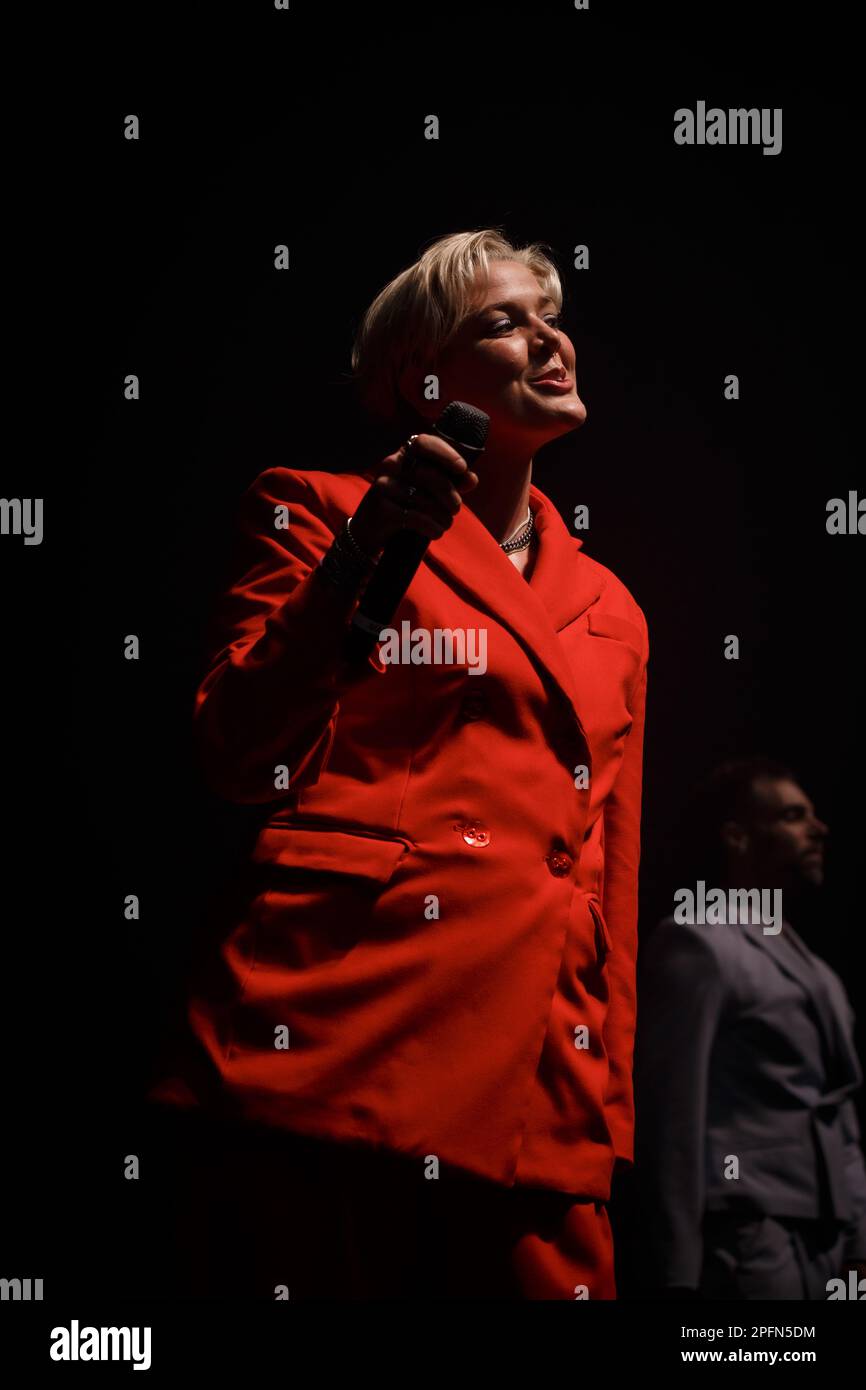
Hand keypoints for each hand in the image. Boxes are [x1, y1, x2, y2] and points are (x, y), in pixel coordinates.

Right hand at [350, 433, 478, 554]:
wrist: (370, 529)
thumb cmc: (405, 504)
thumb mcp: (428, 491)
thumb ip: (451, 482)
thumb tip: (472, 479)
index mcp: (404, 455)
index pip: (422, 442)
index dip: (445, 453)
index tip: (461, 468)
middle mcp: (390, 465)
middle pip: (429, 474)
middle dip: (449, 494)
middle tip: (456, 508)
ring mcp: (383, 486)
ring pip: (424, 499)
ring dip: (442, 516)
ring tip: (445, 523)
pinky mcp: (381, 509)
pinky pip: (415, 517)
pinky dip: (431, 527)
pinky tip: (435, 532)